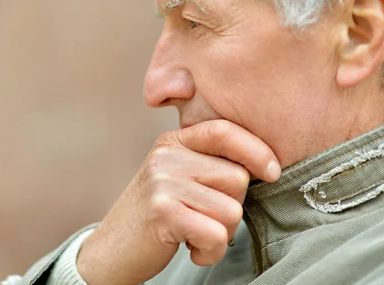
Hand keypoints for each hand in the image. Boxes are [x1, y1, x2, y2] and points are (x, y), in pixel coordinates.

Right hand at [76, 120, 280, 284]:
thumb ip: (208, 164)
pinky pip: (216, 235)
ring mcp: (163, 183)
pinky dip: (210, 251)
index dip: (256, 150)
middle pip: (237, 177)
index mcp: (173, 142)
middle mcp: (167, 157)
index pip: (224, 131)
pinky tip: (189, 247)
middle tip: (204, 218)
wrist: (111, 249)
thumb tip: (266, 163)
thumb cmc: (156, 216)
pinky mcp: (163, 212)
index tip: (272, 171)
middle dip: (231, 206)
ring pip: (232, 210)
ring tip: (193, 233)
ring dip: (221, 234)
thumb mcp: (177, 177)